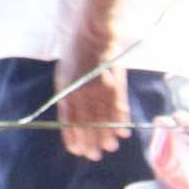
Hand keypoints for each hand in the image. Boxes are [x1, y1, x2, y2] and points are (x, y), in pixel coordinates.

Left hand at [57, 25, 131, 161]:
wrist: (93, 32)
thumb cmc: (77, 54)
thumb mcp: (65, 74)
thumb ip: (69, 96)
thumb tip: (74, 118)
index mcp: (65, 89)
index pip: (67, 119)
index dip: (72, 136)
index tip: (77, 150)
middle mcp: (80, 91)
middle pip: (86, 122)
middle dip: (90, 141)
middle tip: (95, 156)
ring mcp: (98, 88)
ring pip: (103, 117)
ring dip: (106, 134)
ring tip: (110, 148)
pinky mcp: (114, 83)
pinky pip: (118, 106)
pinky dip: (120, 120)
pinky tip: (123, 132)